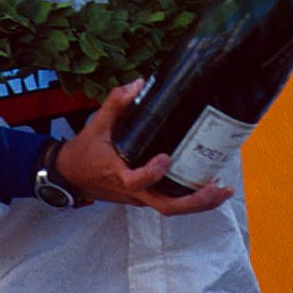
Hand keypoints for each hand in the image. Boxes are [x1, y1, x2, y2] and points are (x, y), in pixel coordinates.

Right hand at [56, 81, 232, 215]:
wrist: (70, 175)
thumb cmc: (84, 152)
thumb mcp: (96, 125)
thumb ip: (116, 103)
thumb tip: (139, 84)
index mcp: (118, 175)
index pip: (136, 181)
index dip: (151, 173)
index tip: (165, 158)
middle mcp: (133, 192)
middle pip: (166, 206)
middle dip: (194, 201)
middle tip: (218, 187)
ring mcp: (140, 197)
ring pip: (171, 208)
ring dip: (198, 202)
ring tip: (223, 189)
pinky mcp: (145, 196)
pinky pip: (168, 201)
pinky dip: (189, 197)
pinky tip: (208, 184)